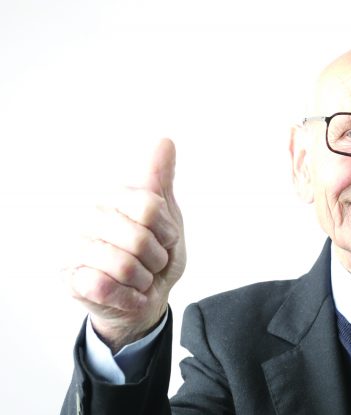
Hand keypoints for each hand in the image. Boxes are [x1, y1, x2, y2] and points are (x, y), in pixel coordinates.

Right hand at [66, 139, 185, 351]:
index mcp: (115, 199)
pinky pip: (107, 287)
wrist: (147, 298)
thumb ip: (161, 180)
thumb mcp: (167, 216)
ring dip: (144, 280)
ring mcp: (77, 248)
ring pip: (124, 266)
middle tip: (152, 263)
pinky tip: (126, 293)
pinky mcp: (71, 279)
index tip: (165, 238)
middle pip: (139, 238)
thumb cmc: (155, 255)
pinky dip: (129, 296)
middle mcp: (91, 218)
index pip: (149, 206)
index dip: (166, 231)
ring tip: (139, 278)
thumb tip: (165, 141)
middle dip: (157, 259)